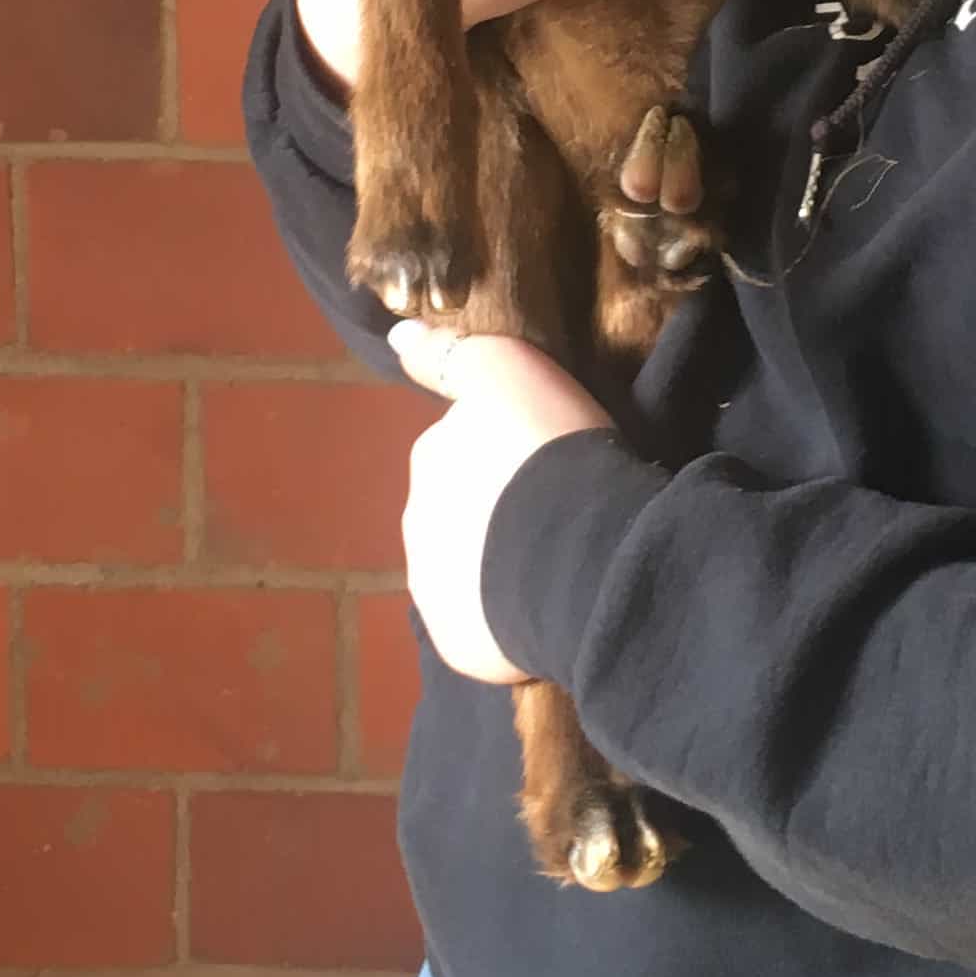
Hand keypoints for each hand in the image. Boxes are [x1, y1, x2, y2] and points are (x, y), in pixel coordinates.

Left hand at [388, 323, 613, 685]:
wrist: (578, 548)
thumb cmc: (551, 451)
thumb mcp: (507, 372)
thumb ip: (450, 354)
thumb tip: (397, 335)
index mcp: (430, 458)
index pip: (459, 450)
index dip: (501, 453)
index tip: (541, 459)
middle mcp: (417, 518)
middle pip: (457, 510)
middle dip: (492, 511)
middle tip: (551, 511)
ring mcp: (432, 585)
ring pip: (465, 569)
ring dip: (493, 565)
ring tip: (551, 564)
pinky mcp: (455, 640)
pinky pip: (479, 626)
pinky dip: (502, 618)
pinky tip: (543, 608)